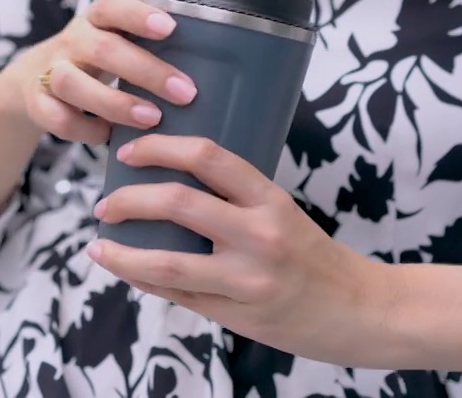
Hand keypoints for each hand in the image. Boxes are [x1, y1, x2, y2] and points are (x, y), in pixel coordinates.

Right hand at [14, 0, 241, 144]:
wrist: (40, 75)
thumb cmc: (108, 41)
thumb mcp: (139, 13)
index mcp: (100, 16)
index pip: (112, 4)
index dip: (137, 14)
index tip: (171, 28)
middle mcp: (74, 39)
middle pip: (101, 50)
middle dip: (145, 71)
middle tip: (186, 92)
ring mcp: (53, 72)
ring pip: (73, 84)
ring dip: (113, 103)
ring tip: (153, 118)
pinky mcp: (40, 104)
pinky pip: (56, 118)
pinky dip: (84, 130)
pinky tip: (112, 138)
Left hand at [87, 134, 392, 366]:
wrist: (362, 312)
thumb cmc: (314, 257)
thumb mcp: (281, 214)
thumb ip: (233, 200)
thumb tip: (166, 181)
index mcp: (269, 198)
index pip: (208, 156)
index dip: (160, 147)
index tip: (129, 150)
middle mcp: (260, 234)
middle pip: (178, 203)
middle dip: (128, 200)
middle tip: (104, 203)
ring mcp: (248, 278)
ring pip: (167, 262)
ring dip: (122, 253)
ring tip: (99, 246)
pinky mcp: (239, 314)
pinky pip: (178, 295)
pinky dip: (145, 280)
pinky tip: (127, 271)